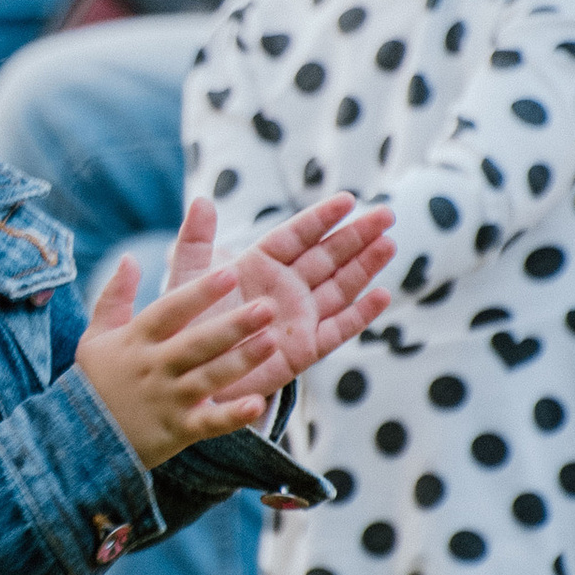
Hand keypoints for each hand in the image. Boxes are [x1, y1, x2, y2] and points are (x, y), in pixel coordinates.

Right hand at [73, 248, 278, 466]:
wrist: (80, 439)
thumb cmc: (94, 382)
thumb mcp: (95, 336)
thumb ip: (115, 296)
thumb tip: (129, 257)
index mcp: (136, 340)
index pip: (171, 310)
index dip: (200, 292)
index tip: (229, 272)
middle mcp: (154, 367)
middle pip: (197, 342)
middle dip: (233, 324)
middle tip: (267, 307)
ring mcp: (168, 400)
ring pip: (209, 377)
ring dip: (241, 361)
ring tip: (271, 342)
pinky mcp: (177, 431)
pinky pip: (209, 423)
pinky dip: (233, 416)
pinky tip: (258, 404)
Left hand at [162, 191, 395, 408]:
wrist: (188, 375)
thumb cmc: (185, 326)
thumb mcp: (187, 279)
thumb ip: (195, 241)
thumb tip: (201, 200)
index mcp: (259, 265)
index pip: (297, 235)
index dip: (321, 218)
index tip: (348, 199)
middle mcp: (285, 288)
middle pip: (328, 256)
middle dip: (356, 236)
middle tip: (386, 215)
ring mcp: (299, 317)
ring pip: (340, 287)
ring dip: (365, 266)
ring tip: (389, 243)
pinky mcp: (305, 349)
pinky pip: (338, 329)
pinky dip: (360, 314)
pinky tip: (381, 295)